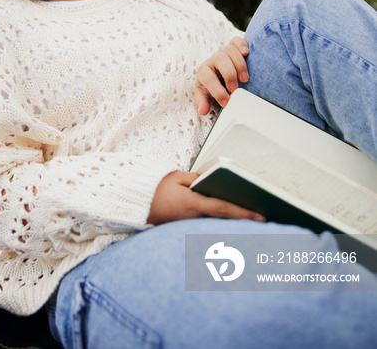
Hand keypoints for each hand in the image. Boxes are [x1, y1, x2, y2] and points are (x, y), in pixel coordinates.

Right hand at [147, 170, 264, 224]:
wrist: (137, 204)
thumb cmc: (156, 188)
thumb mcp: (177, 177)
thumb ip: (197, 178)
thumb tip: (212, 181)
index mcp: (192, 203)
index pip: (222, 209)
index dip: (242, 213)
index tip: (260, 216)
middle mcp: (193, 218)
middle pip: (224, 221)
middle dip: (244, 222)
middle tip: (267, 221)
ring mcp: (189, 226)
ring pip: (217, 226)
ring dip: (234, 225)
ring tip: (255, 222)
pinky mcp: (186, 228)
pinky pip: (207, 226)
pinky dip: (221, 225)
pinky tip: (233, 222)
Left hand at [194, 36, 248, 115]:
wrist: (217, 74)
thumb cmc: (212, 86)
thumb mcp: (205, 94)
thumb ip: (203, 101)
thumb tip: (202, 110)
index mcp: (204, 71)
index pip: (208, 78)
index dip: (217, 91)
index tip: (226, 102)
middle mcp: (213, 60)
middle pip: (220, 59)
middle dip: (229, 74)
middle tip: (235, 89)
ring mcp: (223, 52)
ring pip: (230, 50)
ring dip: (239, 64)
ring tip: (245, 79)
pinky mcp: (233, 47)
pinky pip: (236, 40)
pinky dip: (242, 44)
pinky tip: (247, 53)